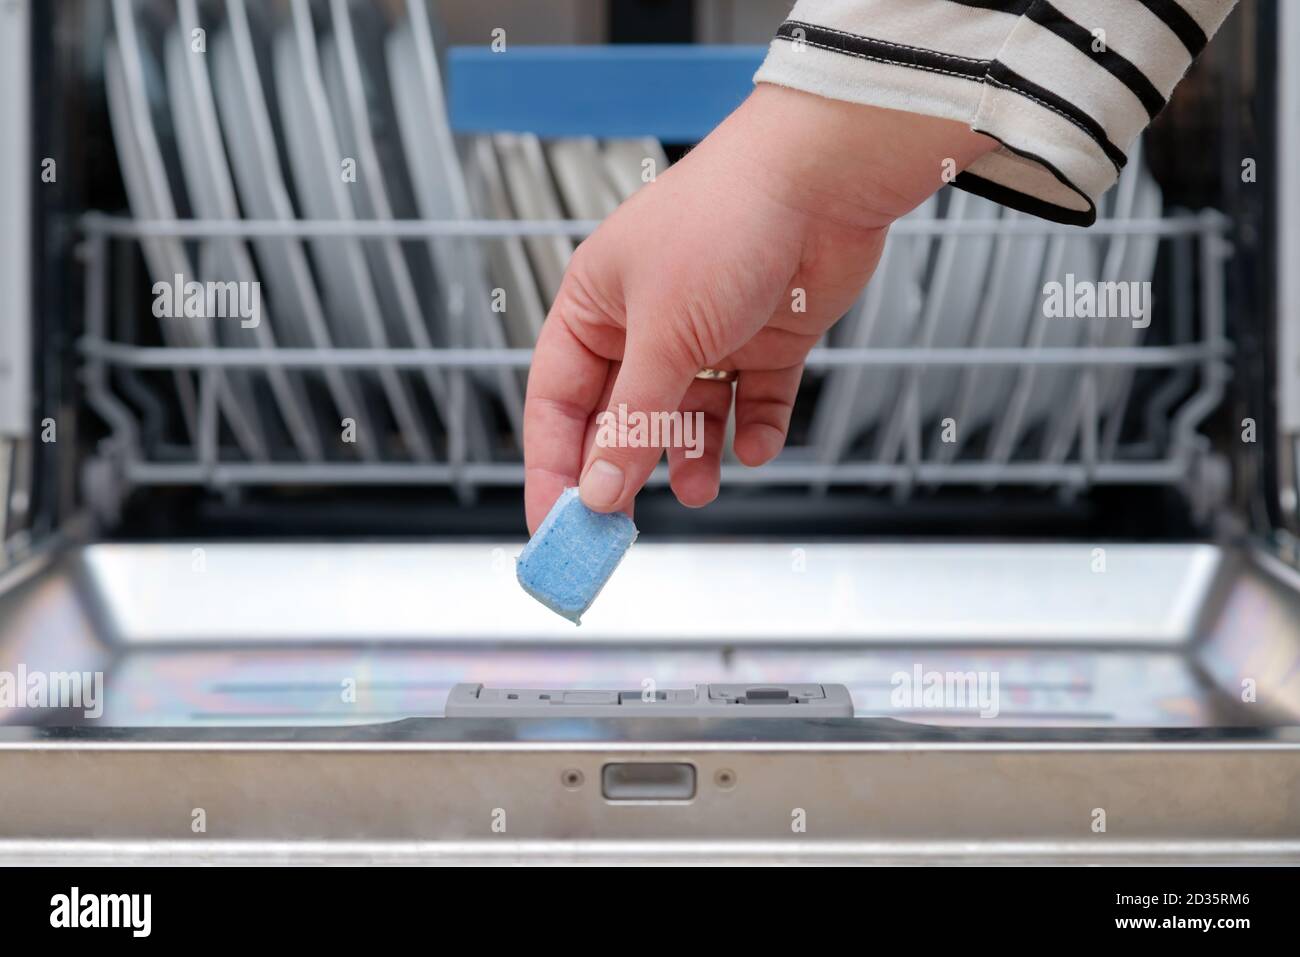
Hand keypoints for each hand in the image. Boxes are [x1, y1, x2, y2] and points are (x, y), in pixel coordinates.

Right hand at [523, 84, 994, 531]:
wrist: (824, 178)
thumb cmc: (727, 221)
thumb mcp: (664, 335)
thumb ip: (632, 421)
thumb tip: (598, 490)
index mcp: (595, 307)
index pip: (557, 403)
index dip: (553, 468)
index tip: (556, 526)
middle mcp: (646, 323)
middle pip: (620, 418)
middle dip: (624, 471)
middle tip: (624, 529)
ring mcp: (708, 332)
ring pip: (688, 418)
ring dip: (692, 456)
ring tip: (700, 485)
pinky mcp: (765, 340)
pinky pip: (749, 402)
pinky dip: (752, 429)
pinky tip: (756, 442)